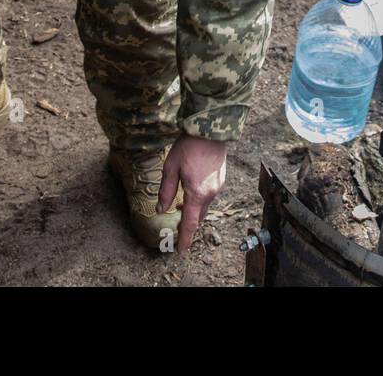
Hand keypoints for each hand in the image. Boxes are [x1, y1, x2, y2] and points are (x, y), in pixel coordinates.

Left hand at [159, 134, 226, 252]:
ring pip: (204, 206)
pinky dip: (199, 199)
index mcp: (197, 194)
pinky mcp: (220, 180)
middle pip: (198, 216)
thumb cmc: (188, 147)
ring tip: (179, 206)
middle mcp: (210, 194)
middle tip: (176, 230)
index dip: (185, 239)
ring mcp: (217, 187)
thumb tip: (162, 209)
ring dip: (193, 209)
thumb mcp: (170, 168)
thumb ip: (166, 191)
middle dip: (188, 224)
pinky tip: (190, 190)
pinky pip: (209, 196)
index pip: (190, 223)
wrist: (210, 132)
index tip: (180, 251)